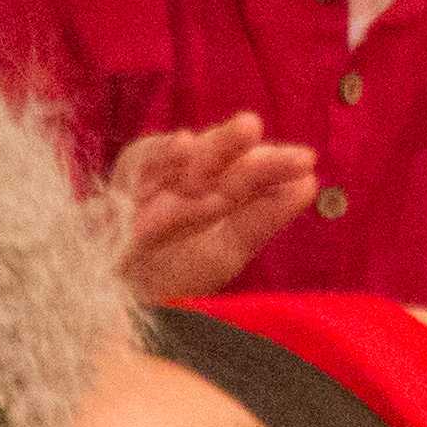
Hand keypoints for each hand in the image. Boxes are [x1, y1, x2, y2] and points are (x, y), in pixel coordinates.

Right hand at [111, 114, 322, 299]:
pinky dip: (161, 157)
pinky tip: (183, 145)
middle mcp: (183, 178)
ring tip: (248, 129)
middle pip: (216, 158)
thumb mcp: (227, 249)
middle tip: (279, 136)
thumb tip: (309, 182)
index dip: (273, 166)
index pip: (246, 173)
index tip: (306, 163)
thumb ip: (263, 217)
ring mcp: (151, 180)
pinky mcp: (118, 187)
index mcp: (212, 187)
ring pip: (184, 159)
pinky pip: (140, 170)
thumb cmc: (174, 271)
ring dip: (215, 145)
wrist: (116, 297)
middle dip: (243, 145)